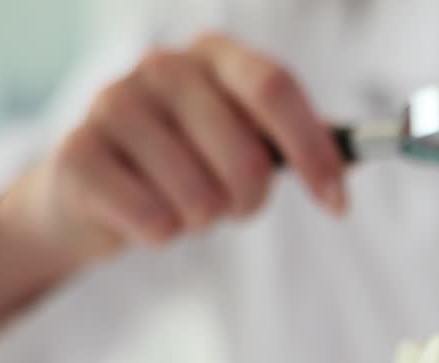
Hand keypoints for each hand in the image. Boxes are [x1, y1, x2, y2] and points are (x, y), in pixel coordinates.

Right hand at [5, 31, 344, 261]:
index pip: (275, 89)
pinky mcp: (76, 154)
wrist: (88, 190)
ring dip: (201, 220)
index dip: (313, 151)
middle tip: (233, 207)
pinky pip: (154, 220)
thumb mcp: (243, 140)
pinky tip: (141, 215)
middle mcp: (161, 65)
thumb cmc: (183, 161)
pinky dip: (161, 234)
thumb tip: (361, 156)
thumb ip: (298, 143)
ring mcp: (112, 104)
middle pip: (245, 156)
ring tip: (179, 204)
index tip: (337, 205)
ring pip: (201, 199)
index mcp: (213, 53)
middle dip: (251, 202)